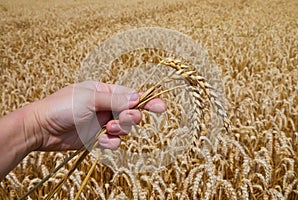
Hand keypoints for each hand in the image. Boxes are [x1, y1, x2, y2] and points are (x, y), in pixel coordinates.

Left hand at [31, 81, 165, 150]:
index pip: (130, 95)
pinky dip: (110, 142)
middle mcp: (106, 106)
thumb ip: (115, 99)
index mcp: (104, 91)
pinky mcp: (97, 137)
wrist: (42, 128)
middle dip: (131, 117)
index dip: (146, 100)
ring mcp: (102, 122)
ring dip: (120, 130)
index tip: (161, 107)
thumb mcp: (89, 98)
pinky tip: (101, 140)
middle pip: (131, 112)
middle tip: (125, 118)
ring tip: (108, 128)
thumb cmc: (62, 106)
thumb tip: (137, 97)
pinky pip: (113, 141)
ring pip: (124, 129)